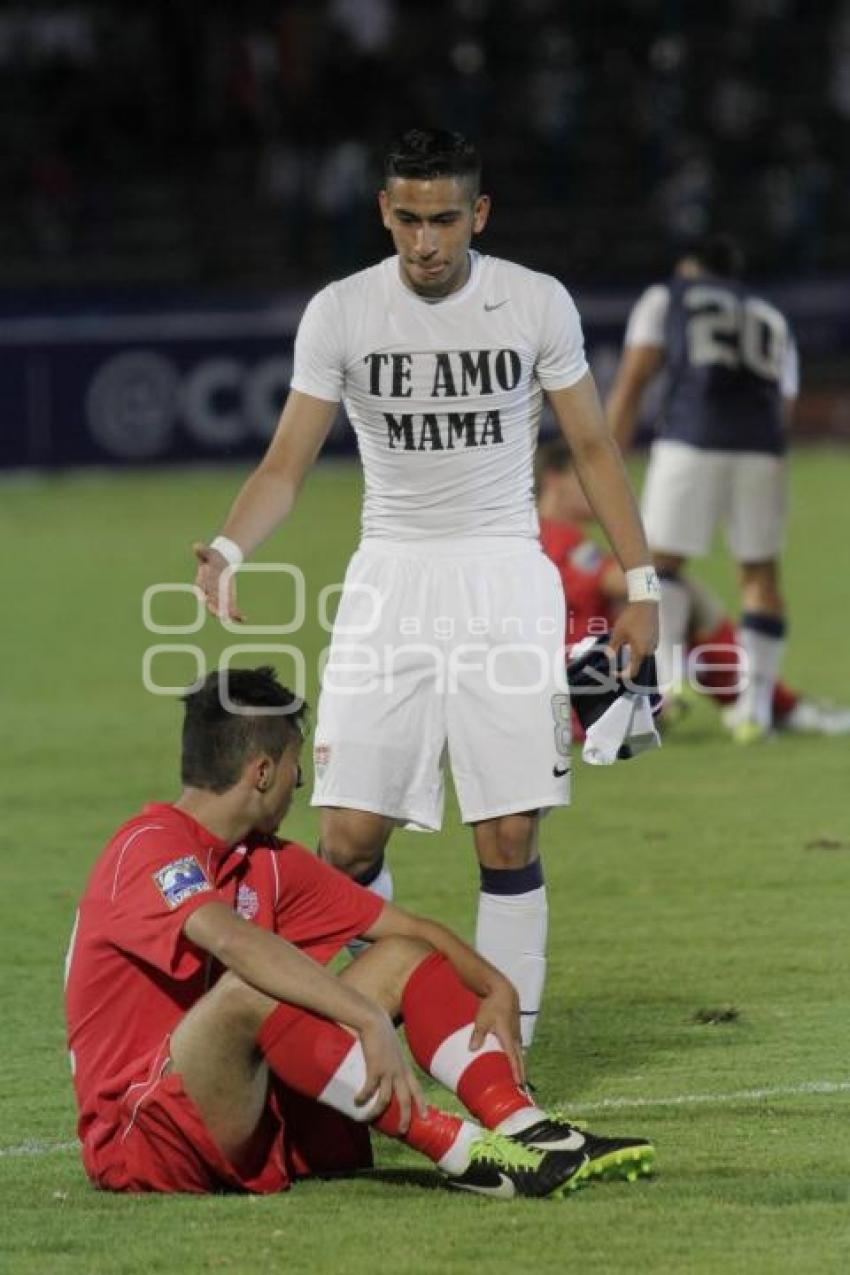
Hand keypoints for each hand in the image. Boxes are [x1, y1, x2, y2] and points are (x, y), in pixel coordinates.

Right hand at [193, 542, 243, 622]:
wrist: (221, 562)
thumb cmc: (213, 558)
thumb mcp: (209, 553)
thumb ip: (202, 551)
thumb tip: (196, 546)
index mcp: (202, 581)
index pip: (201, 588)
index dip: (203, 592)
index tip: (205, 598)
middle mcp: (209, 592)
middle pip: (210, 601)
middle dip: (215, 608)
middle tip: (219, 614)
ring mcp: (218, 597)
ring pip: (221, 608)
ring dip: (226, 614)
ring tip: (233, 619)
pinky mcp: (227, 599)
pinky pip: (231, 608)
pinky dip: (236, 614)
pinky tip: (243, 619)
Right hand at [355, 1008, 423, 1132]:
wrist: (374, 1021)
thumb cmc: (380, 1033)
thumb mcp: (390, 1049)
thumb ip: (388, 1060)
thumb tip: (380, 1070)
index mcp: (404, 1068)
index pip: (417, 1089)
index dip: (422, 1103)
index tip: (426, 1117)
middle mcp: (399, 1071)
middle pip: (406, 1099)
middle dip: (405, 1117)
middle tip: (402, 1131)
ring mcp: (388, 1071)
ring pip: (386, 1100)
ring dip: (376, 1112)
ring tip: (367, 1120)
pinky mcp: (375, 1068)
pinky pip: (369, 1090)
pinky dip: (363, 1098)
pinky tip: (356, 1102)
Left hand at [470, 979, 523, 1084]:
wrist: (503, 992)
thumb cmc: (492, 1005)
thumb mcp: (482, 1019)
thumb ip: (478, 1034)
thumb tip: (472, 1049)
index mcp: (508, 1037)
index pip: (513, 1058)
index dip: (515, 1071)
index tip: (518, 1084)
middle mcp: (515, 1038)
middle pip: (520, 1060)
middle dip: (521, 1074)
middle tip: (522, 1090)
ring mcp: (517, 1035)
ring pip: (520, 1055)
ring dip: (520, 1067)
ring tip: (520, 1081)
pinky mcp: (515, 1032)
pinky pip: (518, 1049)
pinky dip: (518, 1058)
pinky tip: (515, 1063)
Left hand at [610, 601, 658, 679]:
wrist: (645, 603)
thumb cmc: (630, 618)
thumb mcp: (618, 633)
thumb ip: (613, 647)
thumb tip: (608, 657)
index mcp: (639, 652)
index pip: (633, 671)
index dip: (623, 675)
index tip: (614, 673)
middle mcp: (649, 651)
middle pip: (638, 663)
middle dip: (628, 664)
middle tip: (617, 661)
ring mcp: (654, 644)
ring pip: (642, 655)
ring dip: (634, 655)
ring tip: (624, 649)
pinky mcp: (656, 637)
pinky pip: (646, 647)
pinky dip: (639, 648)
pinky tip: (632, 641)